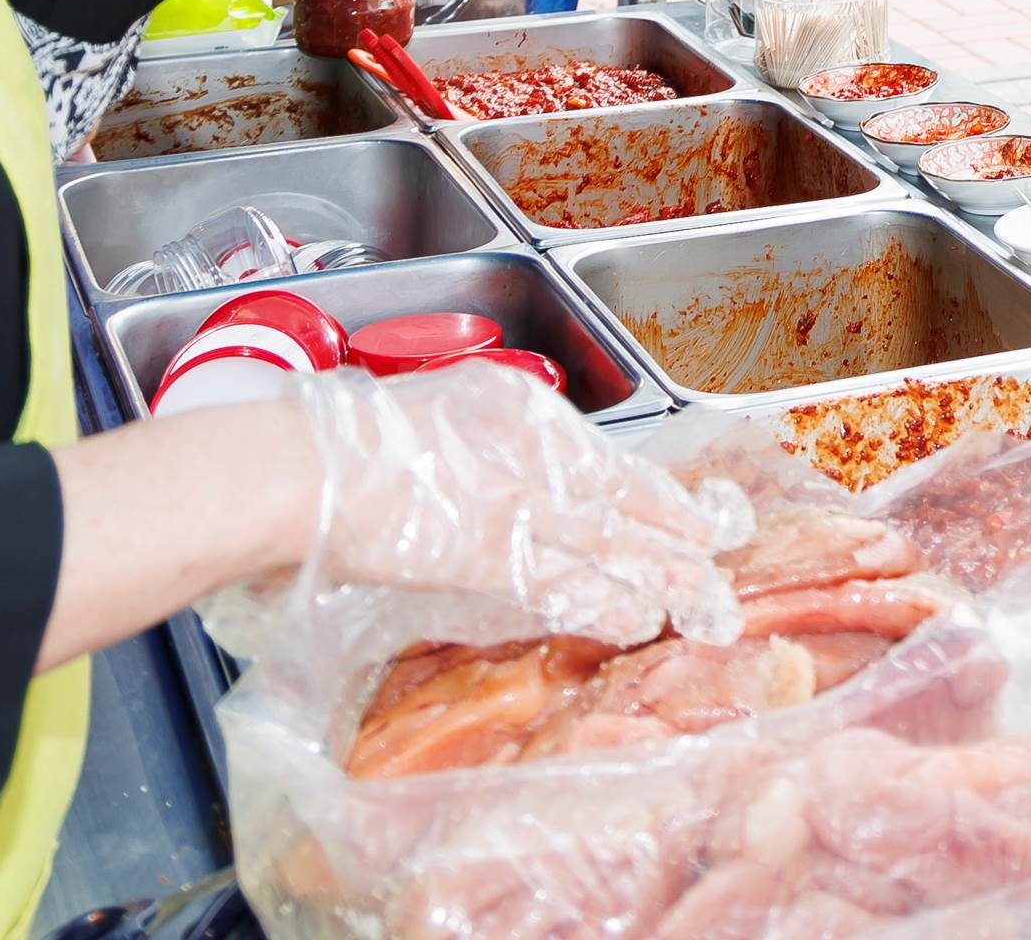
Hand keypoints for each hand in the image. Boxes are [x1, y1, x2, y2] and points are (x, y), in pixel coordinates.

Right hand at [292, 364, 744, 646]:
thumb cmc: (350, 441)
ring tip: (705, 599)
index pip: (608, 462)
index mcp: (518, 411)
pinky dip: (608, 603)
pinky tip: (640, 618)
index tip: (693, 515)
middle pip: (623, 503)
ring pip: (611, 545)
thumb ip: (492, 444)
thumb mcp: (440, 414)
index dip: (657, 496)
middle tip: (721, 562)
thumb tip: (525, 485)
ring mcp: (520, 506)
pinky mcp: (496, 559)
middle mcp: (533, 452)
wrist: (310, 469)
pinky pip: (568, 586)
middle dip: (677, 538)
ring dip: (662, 575)